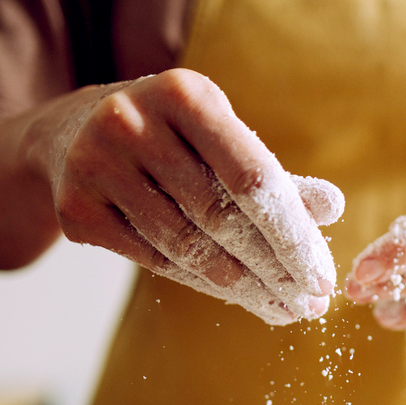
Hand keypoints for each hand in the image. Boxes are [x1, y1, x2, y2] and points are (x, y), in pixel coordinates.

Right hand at [37, 69, 342, 324]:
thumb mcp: (222, 139)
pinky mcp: (76, 207)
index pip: (253, 178)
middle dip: (274, 270)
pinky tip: (240, 298)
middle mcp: (132, 121)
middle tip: (310, 306)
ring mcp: (97, 163)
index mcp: (184, 94)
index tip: (322, 277)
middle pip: (221, 217)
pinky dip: (202, 284)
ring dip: (244, 287)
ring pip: (187, 246)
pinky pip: (154, 260)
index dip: (293, 234)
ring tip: (283, 310)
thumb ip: (274, 177)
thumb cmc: (173, 138)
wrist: (71, 134)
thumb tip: (334, 208)